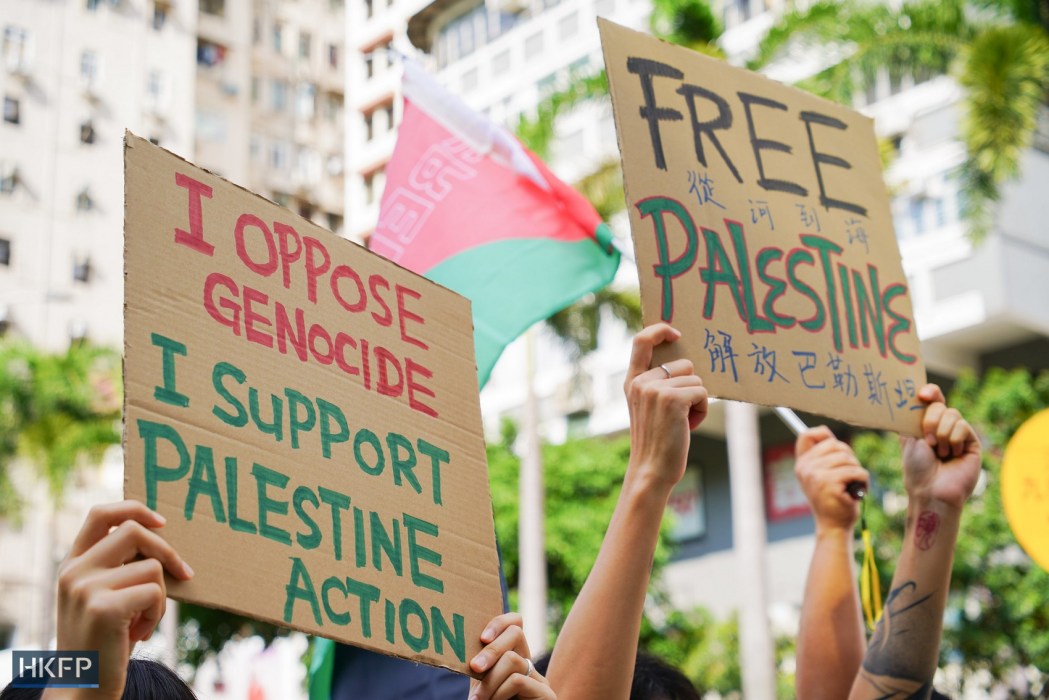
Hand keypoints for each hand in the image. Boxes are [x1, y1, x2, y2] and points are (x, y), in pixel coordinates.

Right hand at [53, 501, 193, 699]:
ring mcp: (85, 587)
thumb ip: (116, 568)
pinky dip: (157, 614)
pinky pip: (154, 593)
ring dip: (159, 597)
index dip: (135, 508)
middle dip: (167, 551)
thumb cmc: (103, 641)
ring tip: (142, 622)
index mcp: (72, 564)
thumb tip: (162, 535)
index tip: (162, 523)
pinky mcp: (104, 607)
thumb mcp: (100, 598)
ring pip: (152, 566)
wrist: (81, 688)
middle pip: (134, 531)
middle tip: (182, 574)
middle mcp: (74, 571)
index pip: (100, 514)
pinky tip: (139, 634)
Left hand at [468, 613, 554, 699]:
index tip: (482, 638)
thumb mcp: (479, 681)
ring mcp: (541, 681)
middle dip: (491, 650)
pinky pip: (517, 680)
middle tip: (475, 668)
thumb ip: (480, 662)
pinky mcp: (547, 695)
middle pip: (515, 633)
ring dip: (490, 680)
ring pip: (512, 659)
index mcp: (514, 658)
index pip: (515, 622)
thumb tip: (465, 637)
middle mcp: (530, 665)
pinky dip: (499, 693)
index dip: (499, 622)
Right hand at [623, 324, 707, 492]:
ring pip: (696, 380)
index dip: (660, 330)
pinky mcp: (673, 399)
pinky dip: (702, 411)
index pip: (641, 340)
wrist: (651, 470)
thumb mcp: (647, 408)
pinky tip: (688, 426)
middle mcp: (641, 382)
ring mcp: (655, 389)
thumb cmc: (656, 442)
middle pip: (684, 365)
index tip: (676, 334)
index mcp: (632, 382)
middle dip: (690, 387)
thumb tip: (686, 365)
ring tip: (681, 423)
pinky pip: (702, 393)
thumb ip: (656, 385)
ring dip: (697, 402)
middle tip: (679, 414)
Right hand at [794, 427, 867, 533]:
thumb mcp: (821, 475)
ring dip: (858, 471)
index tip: (832, 442)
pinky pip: (856, 471)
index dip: (822, 434)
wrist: (833, 526)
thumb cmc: (832, 500)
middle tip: (850, 474)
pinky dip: (864, 481)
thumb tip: (825, 431)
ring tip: (854, 485)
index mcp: (802, 464)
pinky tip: (858, 492)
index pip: (806, 435)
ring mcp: (816, 475)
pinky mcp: (830, 484)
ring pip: (848, 458)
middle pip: (835, 444)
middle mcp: (805, 468)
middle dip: (849, 457)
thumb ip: (822, 456)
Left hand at [901, 384, 980, 508]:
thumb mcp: (909, 438)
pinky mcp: (971, 442)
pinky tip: (952, 454)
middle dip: (930, 421)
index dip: (930, 392)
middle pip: (940, 405)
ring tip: (939, 452)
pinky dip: (953, 439)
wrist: (931, 489)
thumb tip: (916, 396)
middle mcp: (942, 427)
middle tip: (927, 441)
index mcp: (925, 424)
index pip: (931, 399)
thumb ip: (914, 417)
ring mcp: (957, 434)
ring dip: (941, 433)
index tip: (922, 395)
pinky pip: (963, 426)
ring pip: (952, 414)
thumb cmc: (916, 467)